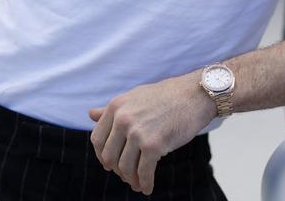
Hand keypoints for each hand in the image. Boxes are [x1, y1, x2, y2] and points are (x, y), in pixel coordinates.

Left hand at [88, 73, 215, 194]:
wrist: (194, 95)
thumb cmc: (166, 96)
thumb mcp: (134, 97)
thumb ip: (111, 109)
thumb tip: (90, 114)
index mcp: (115, 107)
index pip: (97, 139)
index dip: (102, 155)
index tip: (110, 163)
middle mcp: (123, 119)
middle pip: (109, 156)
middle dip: (117, 170)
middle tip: (126, 176)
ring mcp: (137, 132)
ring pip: (125, 167)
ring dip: (131, 180)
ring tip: (138, 184)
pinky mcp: (154, 145)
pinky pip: (144, 172)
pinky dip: (145, 183)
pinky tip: (148, 188)